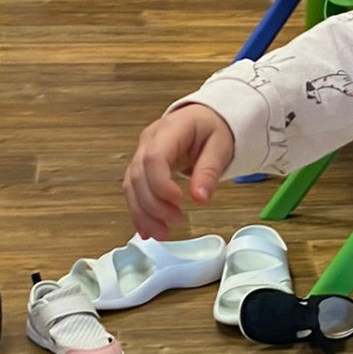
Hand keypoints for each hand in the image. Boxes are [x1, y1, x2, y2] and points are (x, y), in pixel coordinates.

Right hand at [123, 105, 234, 239]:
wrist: (205, 120)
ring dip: (143, 213)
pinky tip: (148, 229)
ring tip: (162, 233)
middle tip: (178, 221)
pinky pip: (134, 191)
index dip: (161, 184)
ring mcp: (142, 154)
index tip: (180, 202)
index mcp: (170, 129)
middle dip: (154, 204)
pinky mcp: (142, 168)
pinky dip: (139, 212)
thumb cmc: (213, 128)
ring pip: (131, 186)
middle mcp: (149, 141)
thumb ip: (210, 171)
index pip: (154, 158)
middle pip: (139, 175)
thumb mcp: (221, 146)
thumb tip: (200, 199)